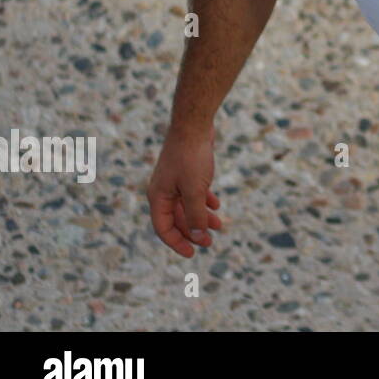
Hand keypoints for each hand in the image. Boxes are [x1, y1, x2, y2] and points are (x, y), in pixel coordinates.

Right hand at [146, 125, 221, 256]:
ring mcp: (175, 181)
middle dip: (193, 232)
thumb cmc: (191, 157)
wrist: (194, 125)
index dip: (177, 242)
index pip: (163, 228)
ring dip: (202, 217)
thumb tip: (198, 237)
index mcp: (158, 197)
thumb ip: (195, 214)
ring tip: (219, 225)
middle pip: (177, 219)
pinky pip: (194, 192)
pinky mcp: (187, 172)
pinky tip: (216, 206)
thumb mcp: (194, 190)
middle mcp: (164, 191)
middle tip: (211, 242)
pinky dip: (205, 200)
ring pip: (188, 206)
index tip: (192, 253)